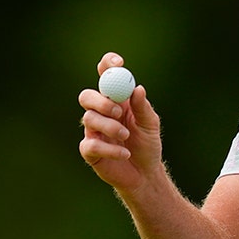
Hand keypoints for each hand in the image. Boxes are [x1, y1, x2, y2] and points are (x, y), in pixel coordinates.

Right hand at [78, 53, 163, 192]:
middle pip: (87, 96)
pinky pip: (91, 144)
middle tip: (117, 111)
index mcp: (116, 100)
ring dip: (110, 126)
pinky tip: (125, 154)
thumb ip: (143, 107)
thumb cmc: (147, 145)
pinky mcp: (89, 151)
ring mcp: (93, 131)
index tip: (117, 63)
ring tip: (127, 136)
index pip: (106, 76)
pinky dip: (110, 149)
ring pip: (89, 119)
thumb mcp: (151, 124)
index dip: (108, 66)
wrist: (145, 175)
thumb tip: (137, 88)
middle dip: (101, 101)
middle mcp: (101, 113)